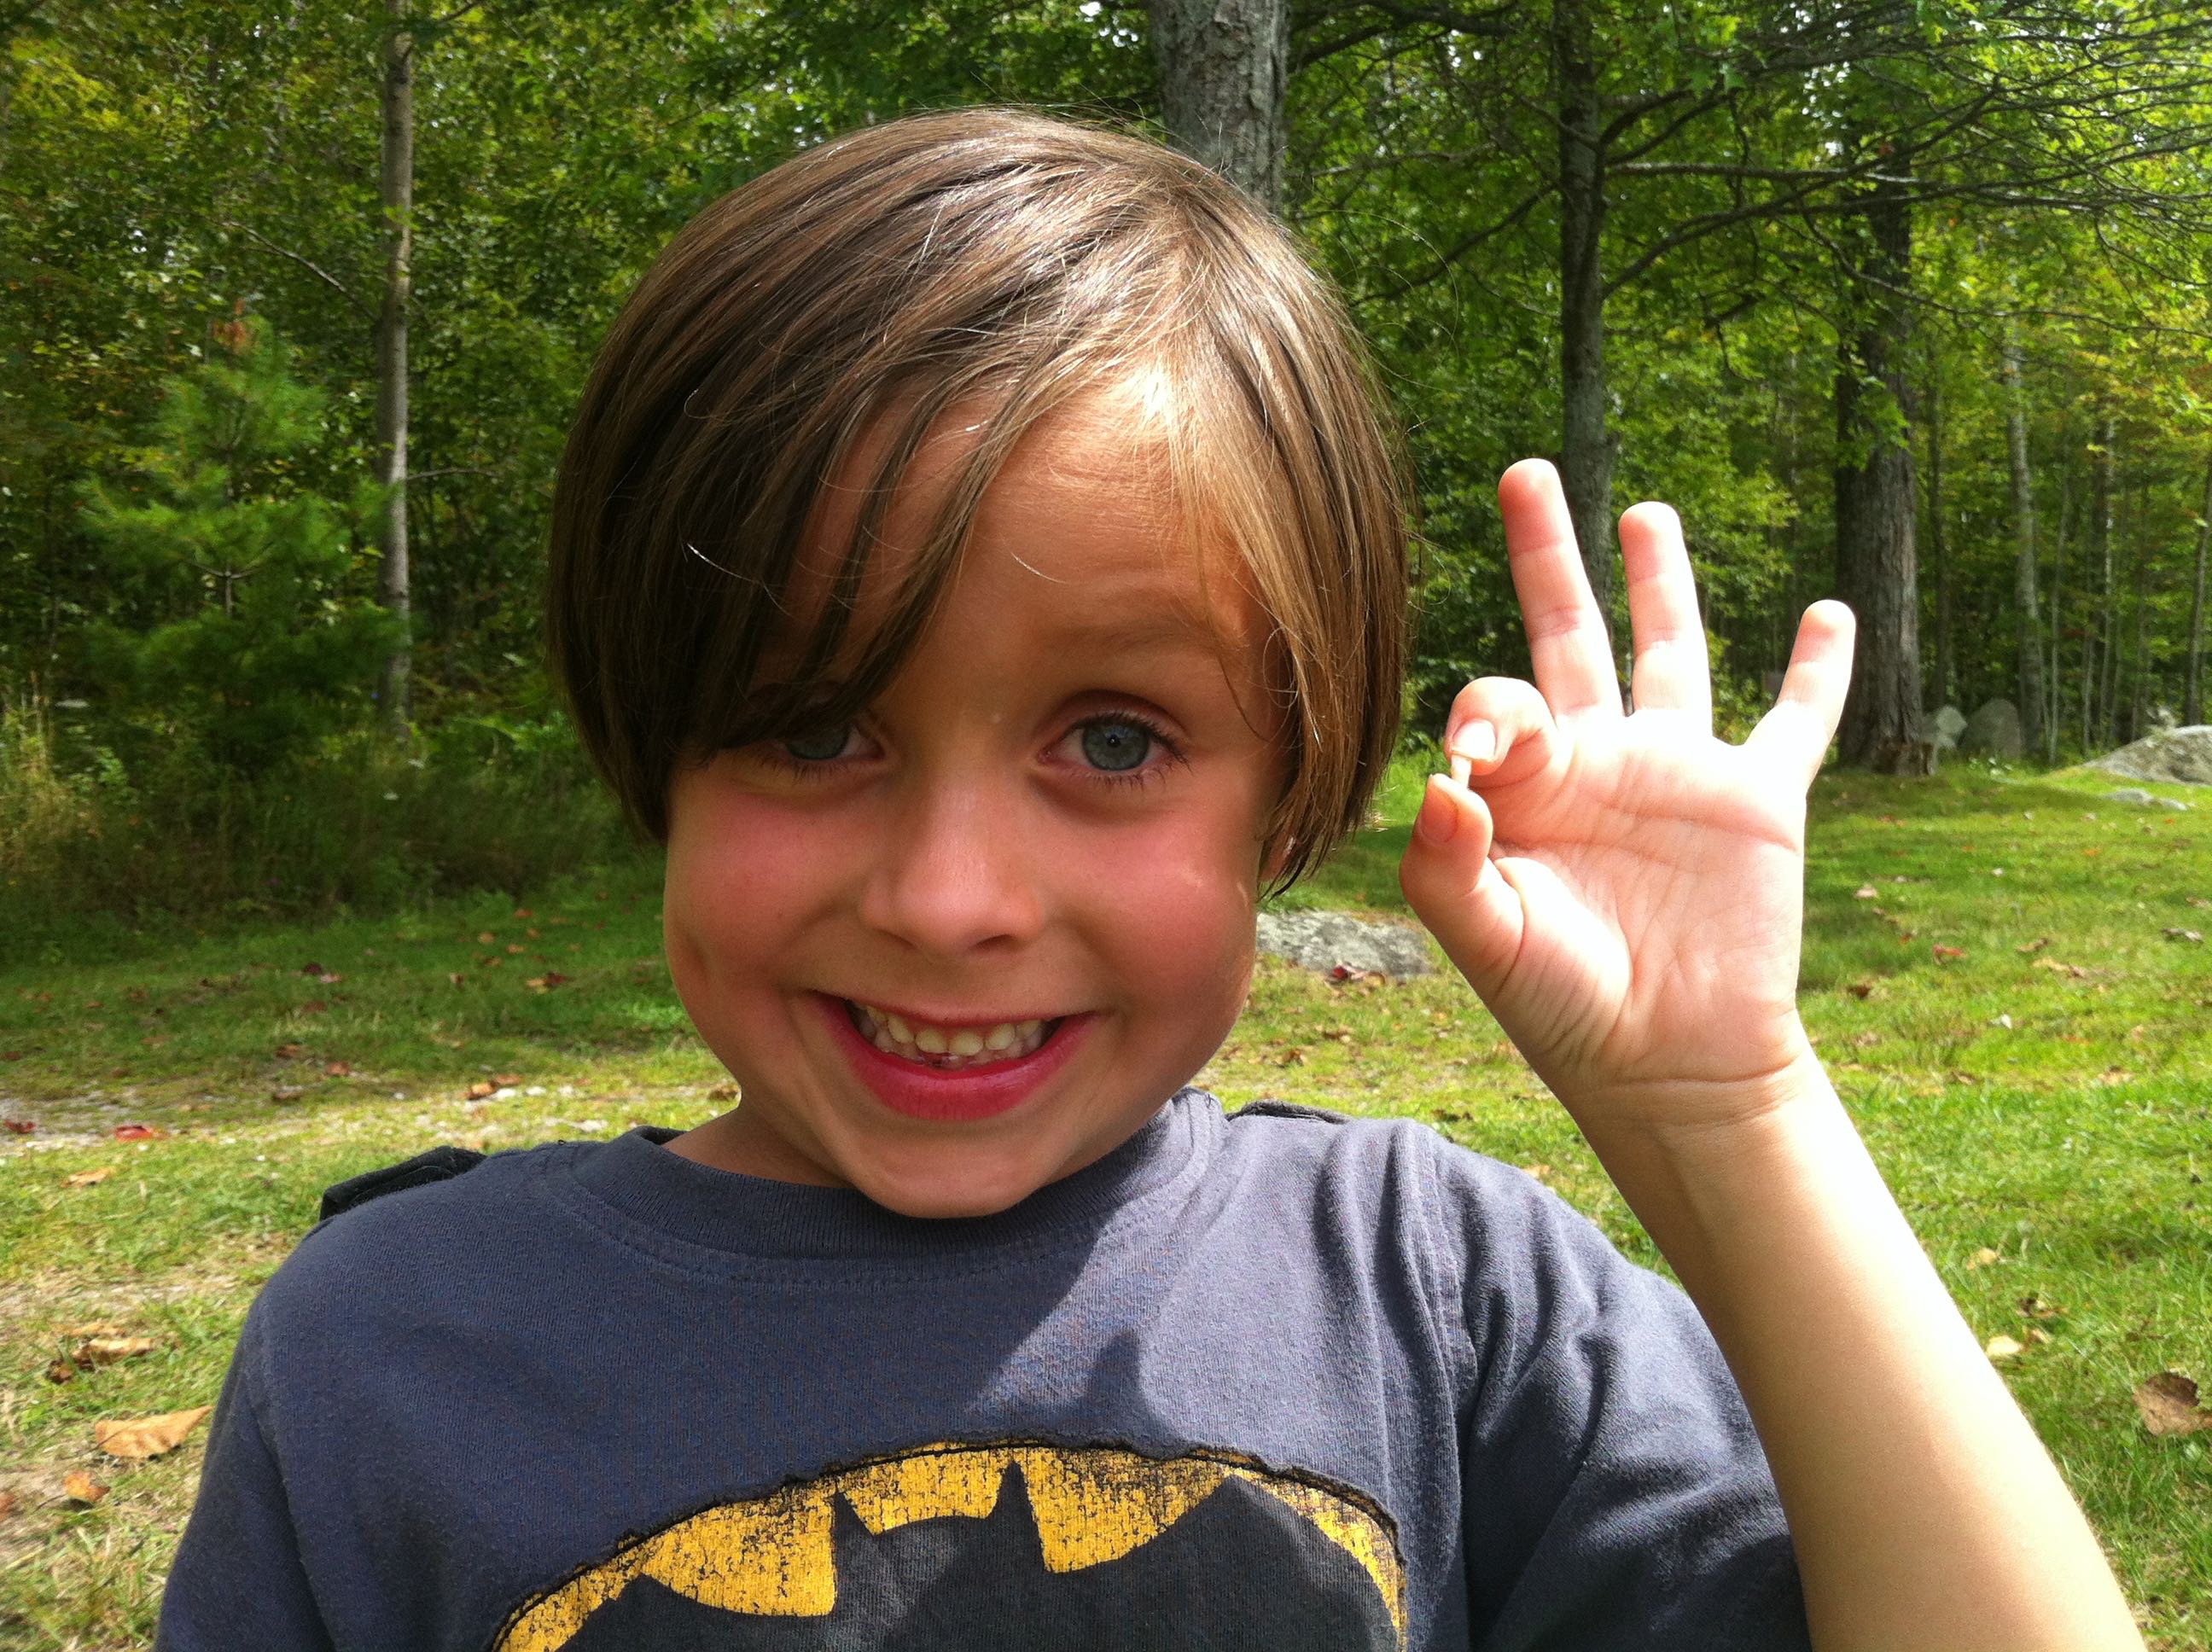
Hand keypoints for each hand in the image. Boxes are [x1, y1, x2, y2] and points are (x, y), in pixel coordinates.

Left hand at [1399, 459, 1854, 1138]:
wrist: (1668, 1065)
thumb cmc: (1564, 1008)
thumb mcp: (1487, 942)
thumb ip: (1446, 864)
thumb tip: (1436, 778)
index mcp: (1527, 787)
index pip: (1498, 699)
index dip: (1485, 711)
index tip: (1481, 759)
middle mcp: (1599, 761)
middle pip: (1569, 631)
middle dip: (1546, 554)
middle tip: (1524, 471)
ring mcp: (1680, 772)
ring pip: (1671, 650)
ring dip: (1663, 580)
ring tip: (1644, 512)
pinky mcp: (1759, 800)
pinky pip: (1796, 721)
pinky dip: (1816, 671)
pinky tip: (1826, 614)